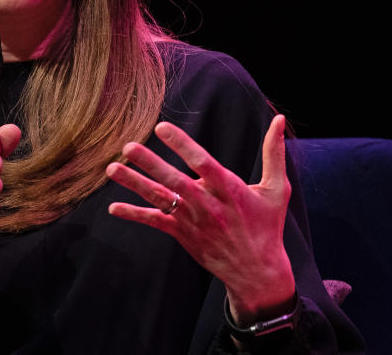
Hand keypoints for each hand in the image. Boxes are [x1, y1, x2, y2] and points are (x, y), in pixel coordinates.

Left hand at [106, 114, 295, 323]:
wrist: (257, 271)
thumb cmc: (267, 225)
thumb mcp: (276, 189)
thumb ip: (274, 153)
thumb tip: (279, 119)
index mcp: (230, 190)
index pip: (203, 163)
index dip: (182, 145)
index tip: (162, 128)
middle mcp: (208, 205)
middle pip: (175, 181)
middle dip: (150, 164)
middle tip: (129, 147)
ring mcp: (193, 221)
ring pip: (160, 199)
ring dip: (134, 184)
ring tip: (112, 168)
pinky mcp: (182, 234)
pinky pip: (155, 222)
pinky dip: (134, 214)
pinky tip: (113, 207)